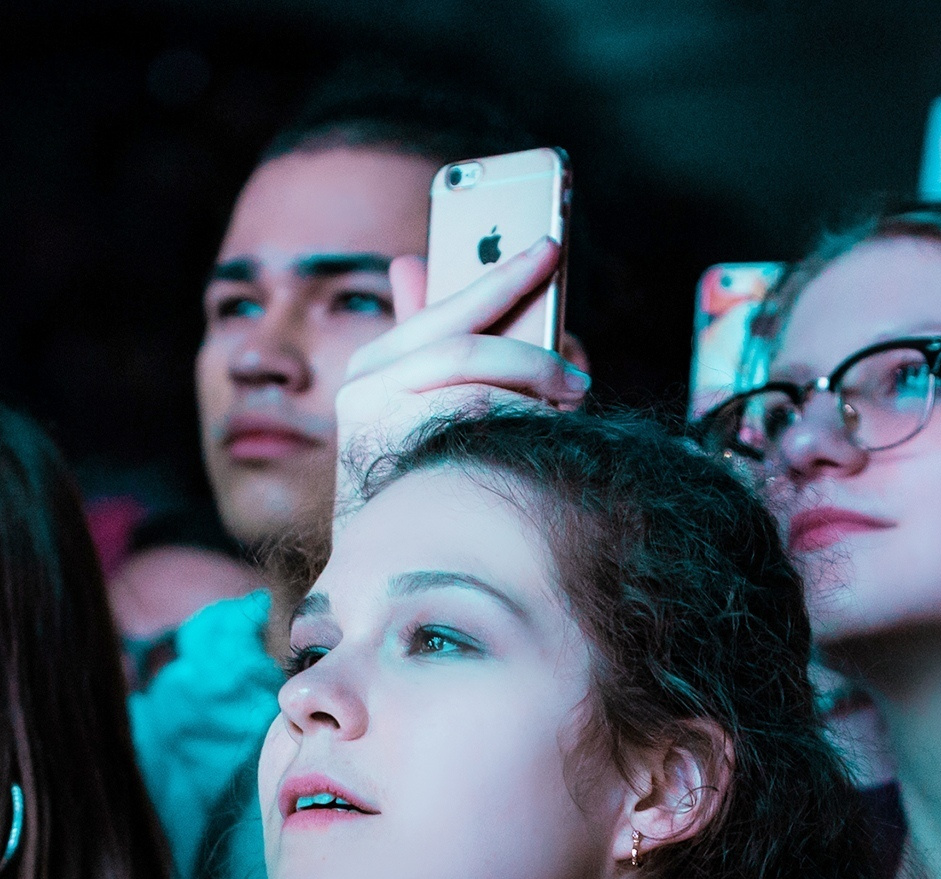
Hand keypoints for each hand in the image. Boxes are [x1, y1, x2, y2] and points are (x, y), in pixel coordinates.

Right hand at [333, 236, 588, 531]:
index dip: (505, 276)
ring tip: (563, 418)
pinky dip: (518, 441)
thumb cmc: (412, 476)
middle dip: (533, 360)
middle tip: (577, 378)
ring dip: (531, 406)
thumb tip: (411, 262)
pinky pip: (480, 442)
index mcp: (371, 365)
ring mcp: (380, 435)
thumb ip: (426, 338)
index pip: (450, 308)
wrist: (380, 569)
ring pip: (478, 398)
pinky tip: (537, 451)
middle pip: (468, 351)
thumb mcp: (413, 400)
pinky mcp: (401, 475)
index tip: (550, 247)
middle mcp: (364, 394)